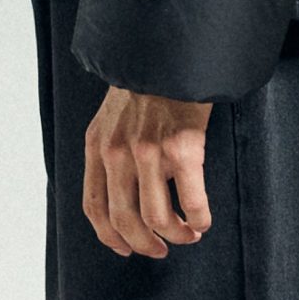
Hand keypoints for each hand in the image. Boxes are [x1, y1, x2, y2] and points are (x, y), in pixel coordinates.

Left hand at [83, 85, 213, 256]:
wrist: (172, 50)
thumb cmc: (148, 81)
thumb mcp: (112, 114)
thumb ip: (112, 147)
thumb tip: (124, 187)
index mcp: (97, 145)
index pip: (94, 206)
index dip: (110, 236)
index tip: (126, 248)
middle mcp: (118, 153)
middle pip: (124, 220)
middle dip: (145, 243)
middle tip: (161, 249)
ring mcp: (150, 152)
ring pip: (158, 218)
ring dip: (176, 234)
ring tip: (189, 233)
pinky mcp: (183, 148)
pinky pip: (192, 200)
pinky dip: (199, 217)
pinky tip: (204, 218)